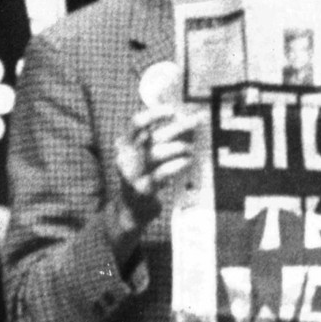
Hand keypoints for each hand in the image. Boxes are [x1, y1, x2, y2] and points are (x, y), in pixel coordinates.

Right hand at [115, 103, 202, 226]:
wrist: (131, 211)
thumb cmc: (144, 177)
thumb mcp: (144, 156)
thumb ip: (158, 138)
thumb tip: (185, 118)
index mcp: (124, 144)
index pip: (137, 123)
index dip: (155, 114)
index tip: (173, 111)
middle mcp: (125, 157)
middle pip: (152, 136)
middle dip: (177, 127)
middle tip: (195, 123)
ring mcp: (132, 174)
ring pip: (156, 153)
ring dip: (178, 147)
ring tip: (190, 148)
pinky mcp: (142, 190)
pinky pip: (162, 173)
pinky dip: (177, 165)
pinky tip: (187, 162)